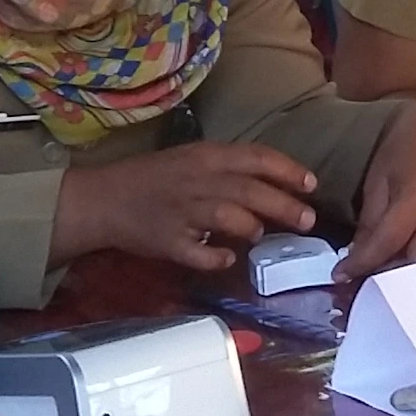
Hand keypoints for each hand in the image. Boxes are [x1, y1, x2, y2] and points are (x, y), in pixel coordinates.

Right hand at [63, 139, 317, 272]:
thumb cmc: (154, 177)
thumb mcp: (193, 160)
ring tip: (258, 235)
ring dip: (251, 227)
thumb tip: (276, 185)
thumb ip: (230, 170)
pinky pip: (198, 254)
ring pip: (226, 217)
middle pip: (249, 191)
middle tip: (307, 220)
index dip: (288, 171)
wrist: (104, 198)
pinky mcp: (168, 242)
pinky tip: (226, 259)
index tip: (311, 185)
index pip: (256, 158)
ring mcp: (182, 213)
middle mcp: (198, 181)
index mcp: (205, 156)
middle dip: (284, 205)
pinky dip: (216, 258)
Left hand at [342, 105, 415, 278]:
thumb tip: (356, 257)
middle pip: (415, 267)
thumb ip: (369, 223)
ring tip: (386, 278)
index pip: (384, 246)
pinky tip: (411, 267)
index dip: (359, 265)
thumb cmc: (404, 149)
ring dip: (409, 279)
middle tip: (364, 281)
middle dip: (387, 279)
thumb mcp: (377, 182)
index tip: (339, 275)